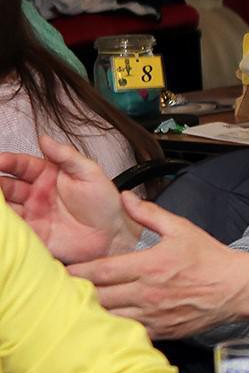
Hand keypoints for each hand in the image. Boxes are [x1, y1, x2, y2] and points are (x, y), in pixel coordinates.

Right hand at [0, 135, 137, 262]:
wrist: (114, 235)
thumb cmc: (105, 203)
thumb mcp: (90, 173)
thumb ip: (67, 155)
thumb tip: (45, 138)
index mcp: (48, 175)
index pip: (21, 165)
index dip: (8, 161)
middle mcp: (36, 194)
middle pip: (6, 186)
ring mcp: (32, 214)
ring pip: (5, 207)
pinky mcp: (32, 235)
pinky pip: (11, 229)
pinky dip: (2, 225)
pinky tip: (0, 221)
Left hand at [68, 192, 248, 338]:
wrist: (236, 288)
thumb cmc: (209, 258)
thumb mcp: (181, 228)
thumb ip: (149, 214)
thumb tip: (125, 197)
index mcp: (149, 265)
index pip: (101, 271)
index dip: (76, 272)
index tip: (62, 270)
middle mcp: (147, 293)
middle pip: (98, 297)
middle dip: (77, 293)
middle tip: (62, 289)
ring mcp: (152, 315)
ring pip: (108, 318)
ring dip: (92, 311)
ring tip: (79, 305)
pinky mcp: (159, 331)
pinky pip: (126, 332)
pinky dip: (112, 327)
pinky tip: (105, 320)